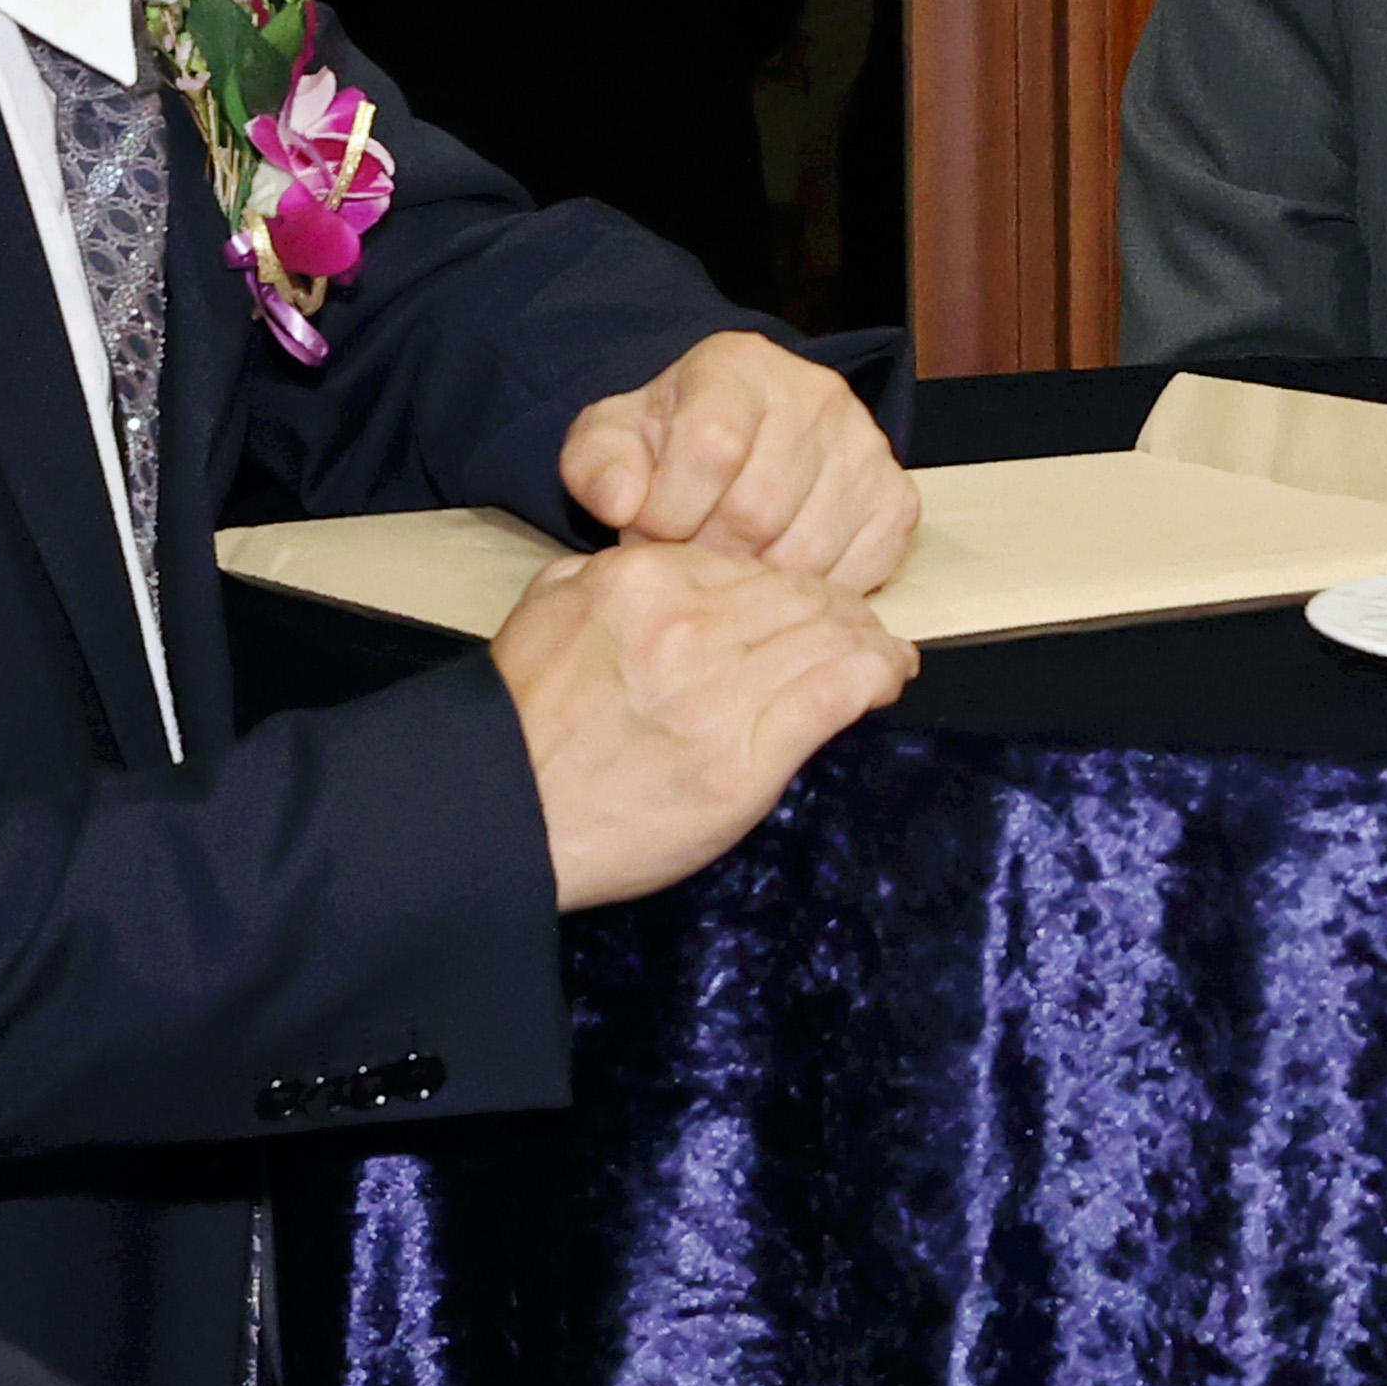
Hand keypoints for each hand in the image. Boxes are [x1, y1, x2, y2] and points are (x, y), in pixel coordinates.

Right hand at [492, 542, 915, 908]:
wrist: (498, 821)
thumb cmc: (518, 725)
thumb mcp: (545, 611)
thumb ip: (604, 573)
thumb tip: (667, 564)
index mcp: (639, 582)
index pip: (753, 565)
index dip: (796, 585)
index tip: (816, 604)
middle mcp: (686, 628)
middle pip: (803, 597)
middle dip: (843, 611)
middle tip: (863, 630)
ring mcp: (718, 694)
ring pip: (830, 639)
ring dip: (870, 643)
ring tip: (885, 656)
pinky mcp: (745, 761)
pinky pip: (836, 693)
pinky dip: (876, 676)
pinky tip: (888, 677)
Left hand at [559, 332, 919, 593]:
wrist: (734, 438)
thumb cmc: (670, 443)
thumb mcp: (612, 440)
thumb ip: (597, 465)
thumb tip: (623, 503)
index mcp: (741, 366)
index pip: (711, 448)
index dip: (670, 509)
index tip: (647, 527)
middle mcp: (818, 396)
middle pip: (760, 508)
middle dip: (708, 551)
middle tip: (687, 555)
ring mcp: (868, 448)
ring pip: (806, 549)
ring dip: (754, 576)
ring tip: (727, 561)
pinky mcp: (897, 500)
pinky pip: (856, 570)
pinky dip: (807, 589)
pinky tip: (773, 570)